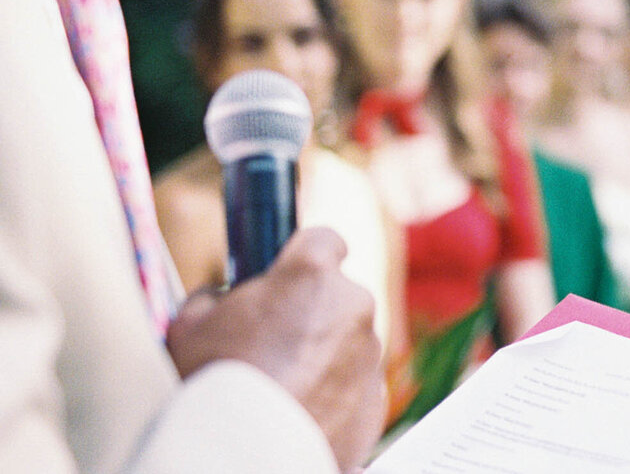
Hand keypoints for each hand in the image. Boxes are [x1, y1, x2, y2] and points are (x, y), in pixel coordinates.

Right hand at [166, 227, 384, 472]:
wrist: (245, 455)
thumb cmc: (212, 385)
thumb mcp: (189, 327)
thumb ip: (213, 298)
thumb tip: (221, 298)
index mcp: (312, 274)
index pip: (324, 240)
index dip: (304, 257)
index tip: (289, 276)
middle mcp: (353, 304)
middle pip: (337, 297)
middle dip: (312, 313)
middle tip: (272, 345)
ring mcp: (370, 353)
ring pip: (349, 343)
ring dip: (324, 357)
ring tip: (281, 389)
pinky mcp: (377, 398)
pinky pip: (356, 386)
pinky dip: (335, 395)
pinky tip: (299, 414)